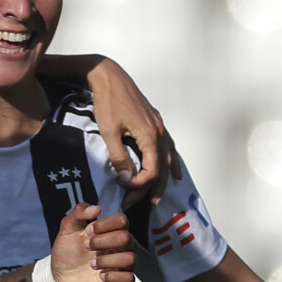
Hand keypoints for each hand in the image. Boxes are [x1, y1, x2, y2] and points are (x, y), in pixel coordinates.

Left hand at [47, 205, 135, 281]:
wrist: (59, 276)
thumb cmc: (67, 251)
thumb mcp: (68, 229)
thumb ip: (79, 212)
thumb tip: (97, 208)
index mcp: (111, 231)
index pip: (122, 220)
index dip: (104, 225)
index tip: (87, 231)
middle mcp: (120, 247)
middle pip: (126, 238)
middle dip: (102, 242)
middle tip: (87, 247)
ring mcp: (121, 265)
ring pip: (130, 259)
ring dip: (107, 261)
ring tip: (92, 265)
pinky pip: (129, 279)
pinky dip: (113, 277)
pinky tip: (101, 276)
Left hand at [82, 57, 174, 195]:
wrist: (110, 77)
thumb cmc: (107, 103)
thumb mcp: (109, 132)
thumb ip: (119, 157)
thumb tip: (127, 179)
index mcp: (149, 135)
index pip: (152, 170)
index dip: (139, 184)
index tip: (123, 188)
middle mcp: (159, 132)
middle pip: (161, 168)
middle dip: (149, 189)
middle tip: (134, 203)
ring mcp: (160, 127)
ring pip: (167, 159)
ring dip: (162, 180)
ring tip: (157, 198)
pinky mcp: (156, 122)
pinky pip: (168, 147)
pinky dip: (171, 162)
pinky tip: (175, 173)